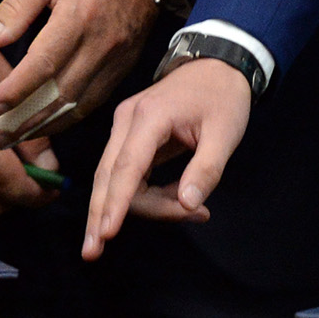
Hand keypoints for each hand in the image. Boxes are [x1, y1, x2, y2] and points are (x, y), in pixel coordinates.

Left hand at [0, 0, 155, 145]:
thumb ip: (16, 6)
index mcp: (79, 15)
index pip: (45, 63)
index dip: (18, 89)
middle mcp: (101, 43)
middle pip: (61, 94)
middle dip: (25, 121)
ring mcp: (117, 59)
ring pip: (79, 105)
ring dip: (45, 127)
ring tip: (12, 139)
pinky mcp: (124, 67)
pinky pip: (94, 101)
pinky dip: (68, 118)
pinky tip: (45, 125)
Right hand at [81, 58, 252, 259]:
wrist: (217, 64)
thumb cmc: (223, 97)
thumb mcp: (225, 134)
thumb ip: (206, 171)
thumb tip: (188, 205)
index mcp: (149, 117)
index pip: (126, 168)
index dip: (115, 204)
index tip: (105, 234)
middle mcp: (127, 121)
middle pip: (108, 177)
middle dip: (103, 215)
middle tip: (93, 253)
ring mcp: (124, 126)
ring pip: (116, 179)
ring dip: (146, 205)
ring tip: (192, 212)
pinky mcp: (129, 134)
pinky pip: (128, 173)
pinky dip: (147, 194)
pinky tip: (178, 200)